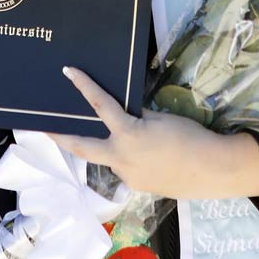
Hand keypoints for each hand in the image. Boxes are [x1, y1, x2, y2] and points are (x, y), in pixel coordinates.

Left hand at [50, 67, 258, 199]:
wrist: (213, 170)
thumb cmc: (190, 137)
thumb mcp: (160, 118)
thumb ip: (137, 116)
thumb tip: (124, 115)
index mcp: (127, 136)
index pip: (100, 106)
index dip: (83, 86)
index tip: (68, 72)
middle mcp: (120, 159)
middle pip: (82, 147)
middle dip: (62, 137)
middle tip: (45, 126)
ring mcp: (128, 177)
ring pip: (106, 158)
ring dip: (100, 146)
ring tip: (99, 133)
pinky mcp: (139, 186)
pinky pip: (125, 167)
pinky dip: (125, 157)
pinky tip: (140, 152)